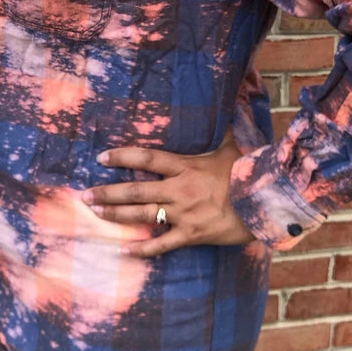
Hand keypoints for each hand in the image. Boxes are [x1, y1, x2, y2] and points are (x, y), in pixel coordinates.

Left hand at [82, 133, 253, 257]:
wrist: (266, 201)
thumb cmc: (249, 171)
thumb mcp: (233, 145)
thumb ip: (224, 126)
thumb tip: (230, 98)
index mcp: (186, 166)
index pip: (146, 158)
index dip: (122, 157)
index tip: (102, 157)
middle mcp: (179, 189)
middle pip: (135, 190)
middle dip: (107, 192)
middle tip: (85, 195)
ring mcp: (184, 214)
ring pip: (142, 215)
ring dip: (116, 214)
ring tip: (95, 213)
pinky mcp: (192, 234)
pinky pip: (162, 245)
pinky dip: (143, 250)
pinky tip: (124, 251)